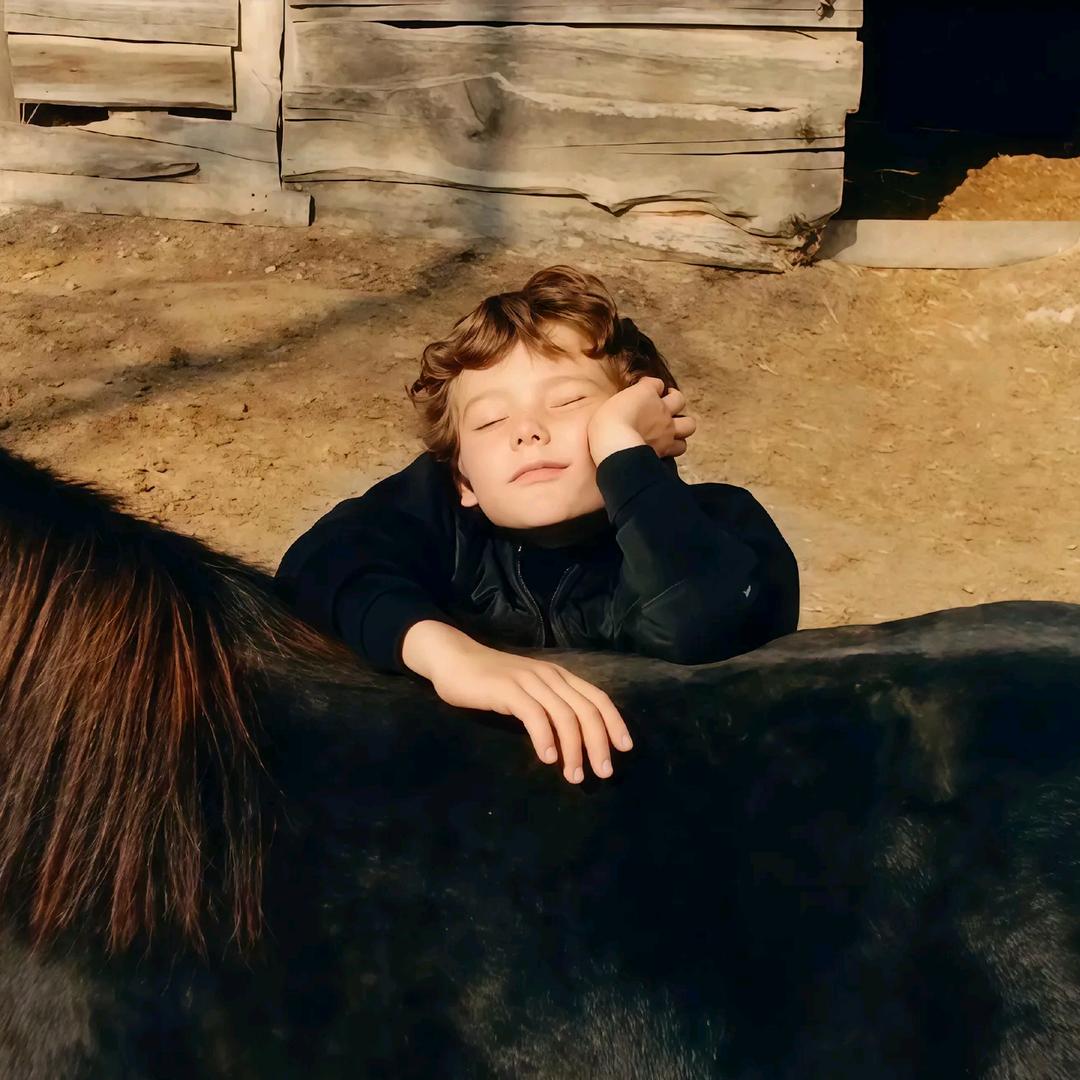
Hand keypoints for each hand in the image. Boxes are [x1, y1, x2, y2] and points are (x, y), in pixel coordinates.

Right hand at [402, 621, 631, 783]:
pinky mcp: (507, 690)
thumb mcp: (529, 691)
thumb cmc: (491, 680)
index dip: (614, 722)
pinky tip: (548, 758)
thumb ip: (550, 708)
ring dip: (574, 748)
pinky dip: (545, 738)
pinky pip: (534, 715)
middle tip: (603, 772)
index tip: (625, 748)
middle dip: (599, 743)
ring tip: (574, 775)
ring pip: (564, 715)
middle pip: (586, 710)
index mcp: (559, 676)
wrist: (454, 659)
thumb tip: (573, 740)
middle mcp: (550, 676)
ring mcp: (529, 681)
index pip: (597, 698)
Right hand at [587, 377, 696, 465]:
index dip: (651, 387)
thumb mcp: (609, 404)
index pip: (656, 383)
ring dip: (681, 426)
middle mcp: (661, 409)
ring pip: (689, 425)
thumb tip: (629, 402)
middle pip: (679, 399)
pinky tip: (666, 447)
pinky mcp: (667, 449)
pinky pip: (680, 447)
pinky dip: (675, 446)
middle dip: (674, 401)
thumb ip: (623, 402)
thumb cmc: (607, 422)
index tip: (643, 390)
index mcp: (646, 393)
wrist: (616, 444)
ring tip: (672, 429)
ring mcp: (667, 430)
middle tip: (666, 405)